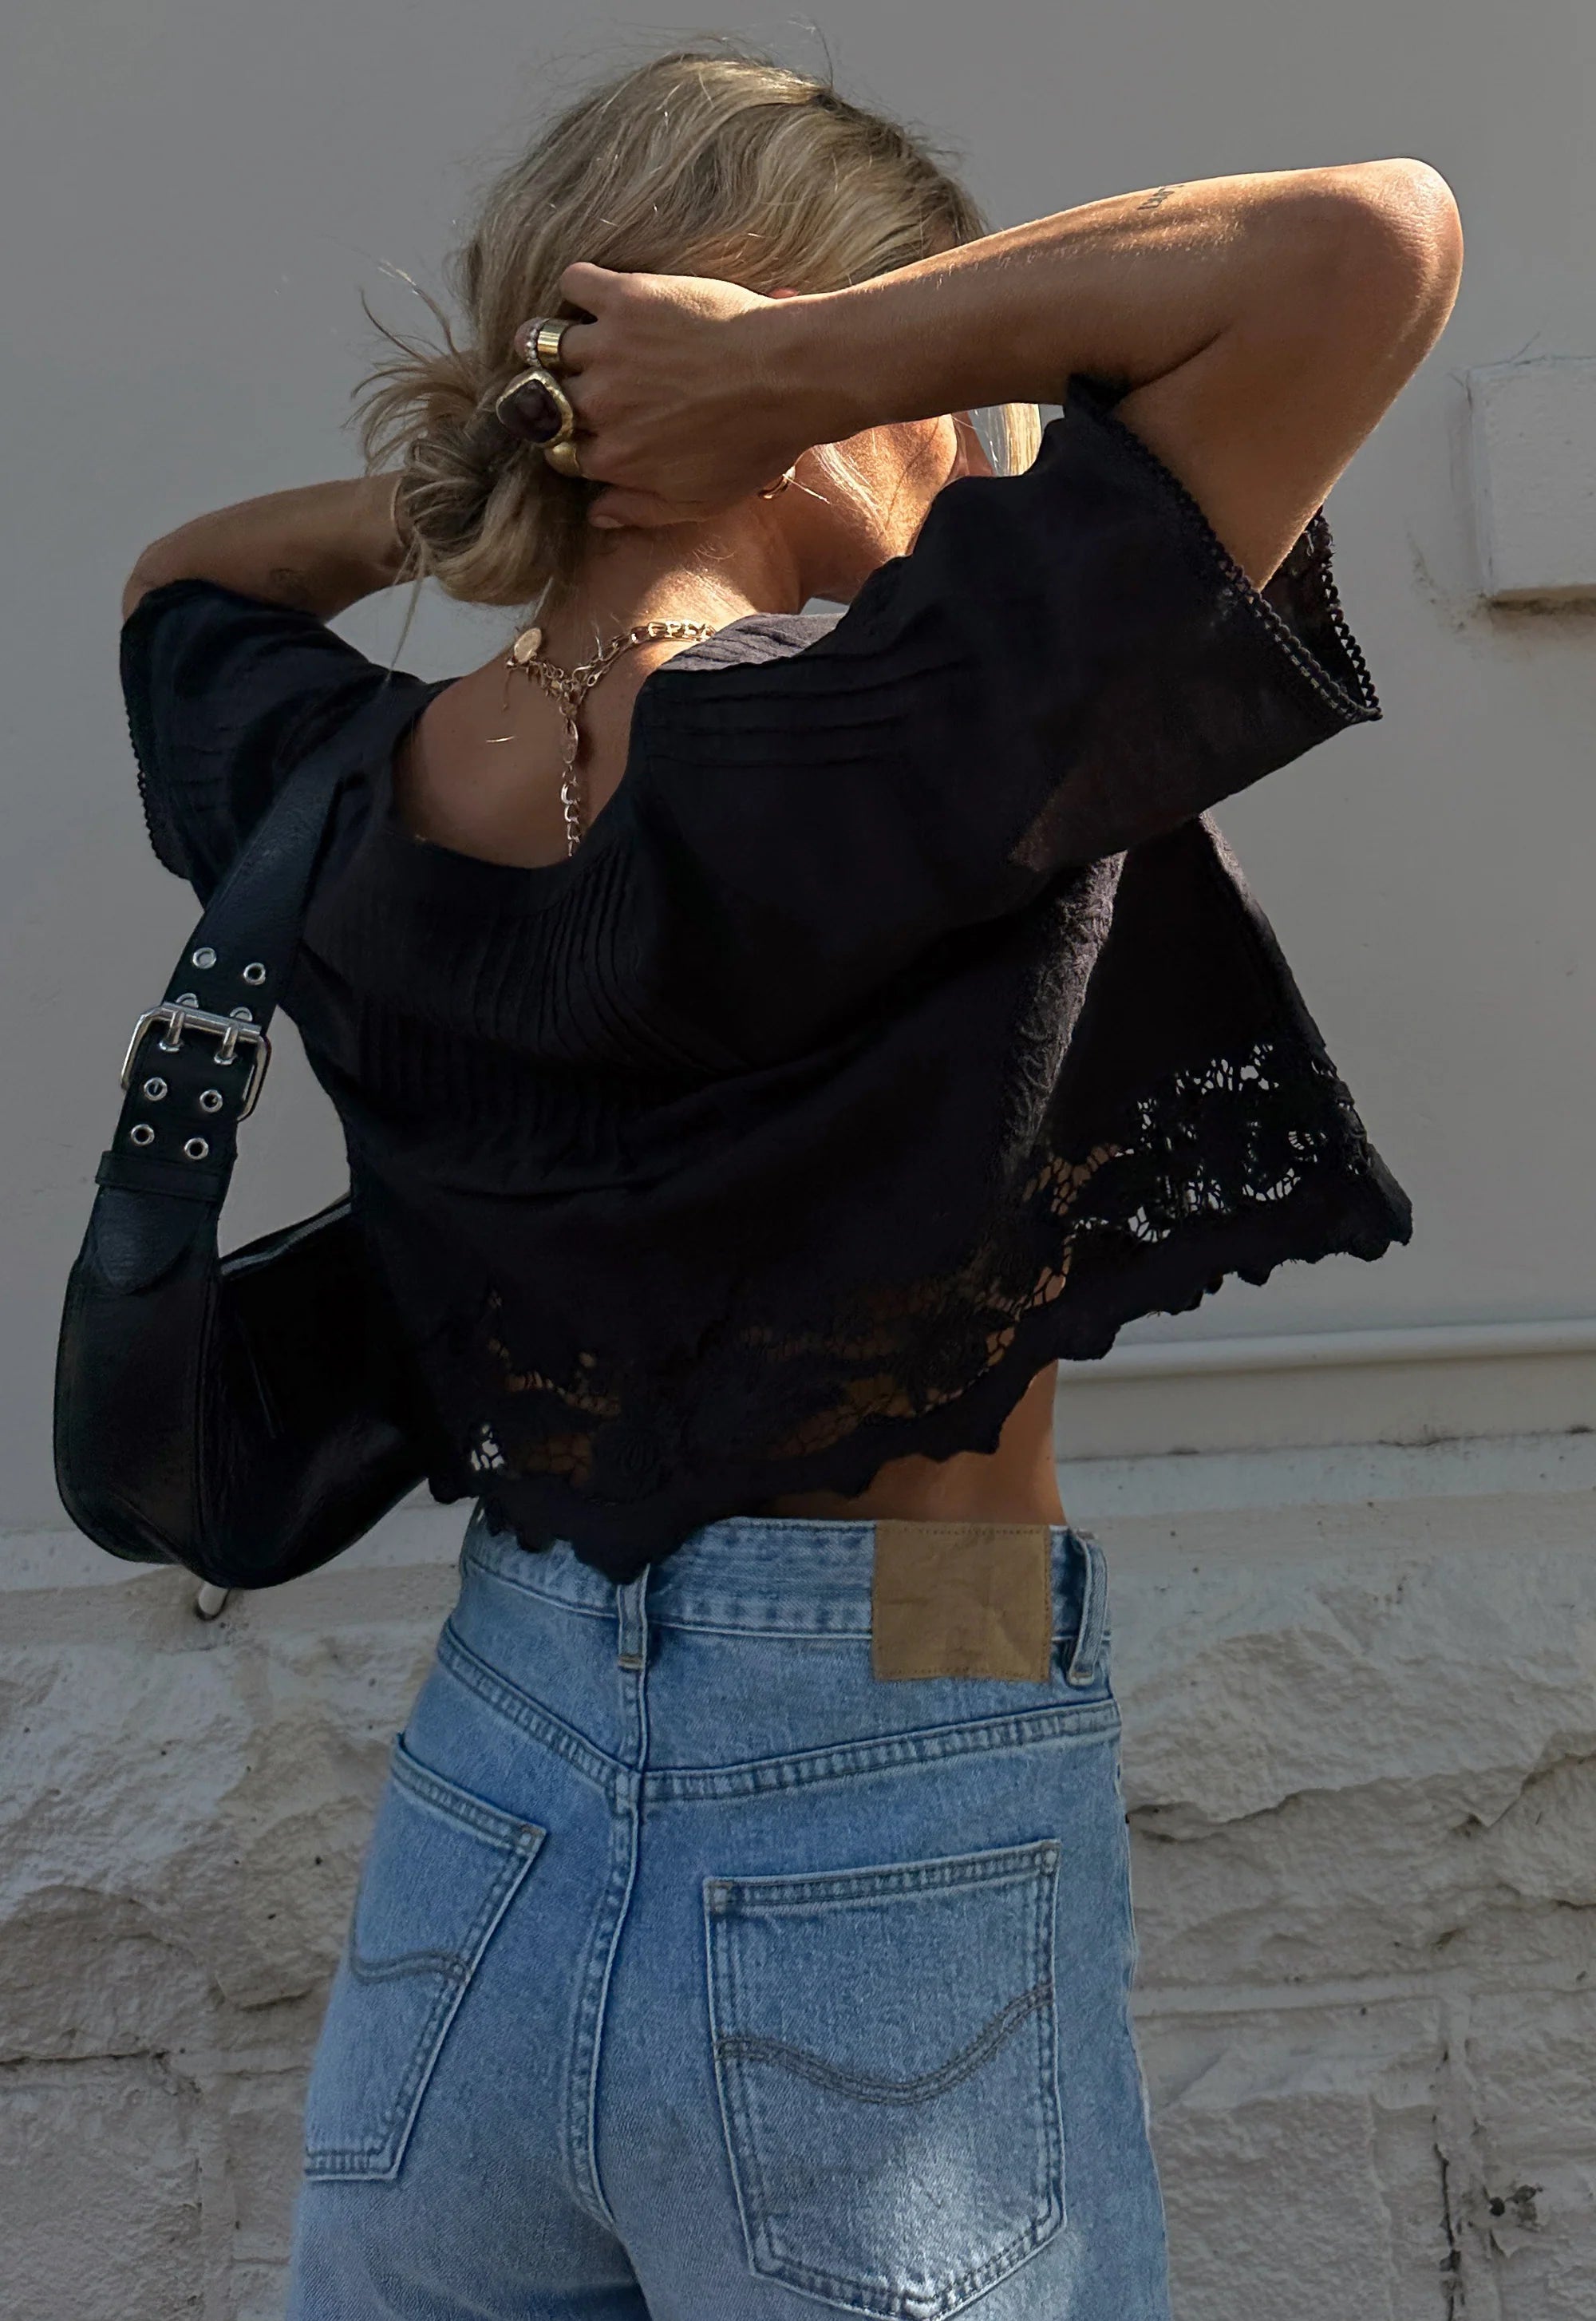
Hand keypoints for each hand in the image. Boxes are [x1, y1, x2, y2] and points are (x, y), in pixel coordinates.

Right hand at [553, 262, 828, 527]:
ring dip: (543, 341)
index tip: (585, 429)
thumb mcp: (701, 501)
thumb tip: (596, 514)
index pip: (563, 453)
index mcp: (615, 458)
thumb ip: (642, 510)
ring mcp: (607, 351)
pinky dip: (578, 286)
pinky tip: (595, 294)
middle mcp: (599, 407)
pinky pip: (574, 283)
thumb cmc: (754, 444)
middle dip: (551, 395)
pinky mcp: (624, 300)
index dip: (571, 441)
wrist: (789, 377)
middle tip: (568, 381)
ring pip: (539, 342)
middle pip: (543, 401)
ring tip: (558, 338)